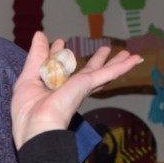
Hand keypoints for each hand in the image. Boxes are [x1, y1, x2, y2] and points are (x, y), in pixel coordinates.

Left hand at [10, 33, 140, 147]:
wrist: (37, 127)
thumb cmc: (28, 111)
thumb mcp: (28, 78)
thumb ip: (37, 56)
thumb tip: (39, 35)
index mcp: (53, 88)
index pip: (58, 68)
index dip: (58, 54)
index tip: (58, 42)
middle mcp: (69, 88)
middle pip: (86, 71)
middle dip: (95, 60)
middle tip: (104, 49)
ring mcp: (80, 87)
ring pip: (102, 72)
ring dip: (115, 63)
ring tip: (127, 54)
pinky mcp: (87, 85)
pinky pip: (108, 73)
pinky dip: (122, 66)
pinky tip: (135, 60)